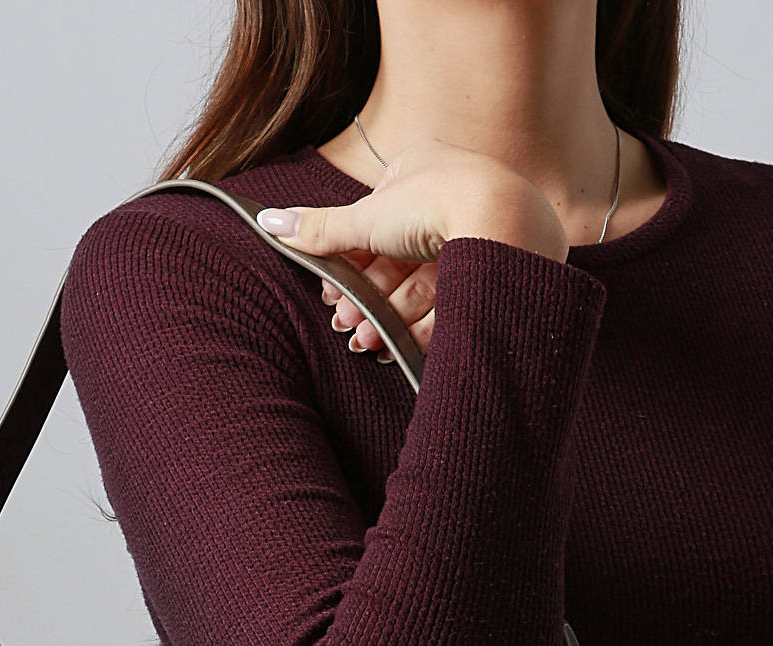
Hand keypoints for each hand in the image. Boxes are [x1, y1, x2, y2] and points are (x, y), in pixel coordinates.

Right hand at [255, 134, 571, 361]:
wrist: (505, 224)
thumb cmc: (437, 204)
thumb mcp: (365, 218)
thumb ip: (319, 230)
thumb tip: (267, 222)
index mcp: (421, 170)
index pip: (377, 225)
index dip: (352, 266)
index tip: (334, 298)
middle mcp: (451, 197)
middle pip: (399, 261)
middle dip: (369, 300)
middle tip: (348, 328)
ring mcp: (478, 234)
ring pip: (425, 285)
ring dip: (390, 318)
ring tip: (368, 343)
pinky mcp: (497, 269)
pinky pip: (454, 299)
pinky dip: (426, 326)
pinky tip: (401, 348)